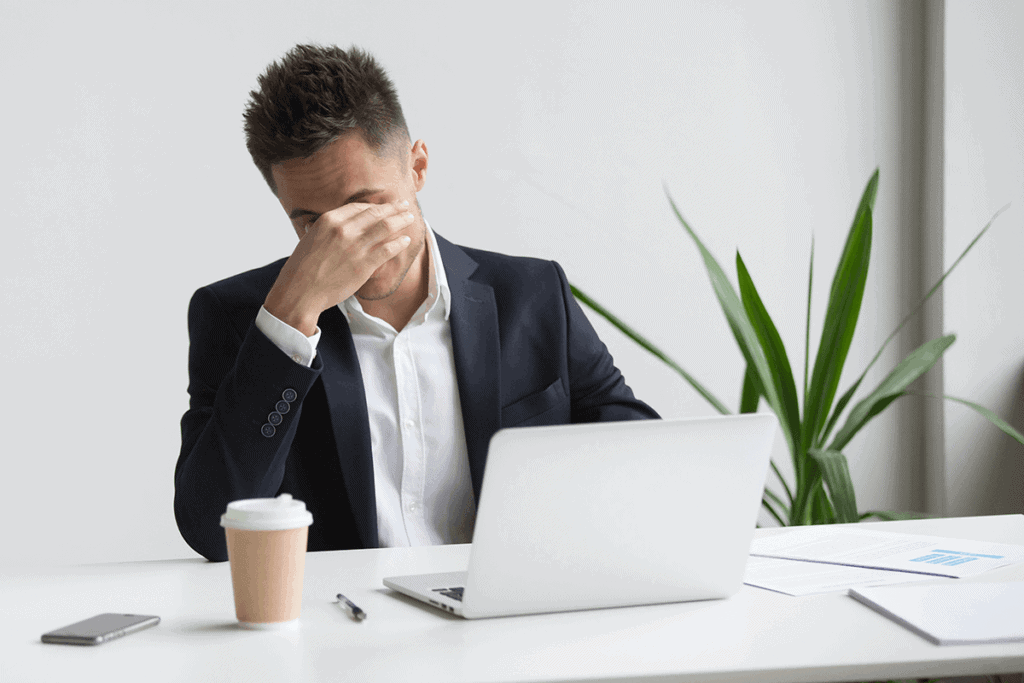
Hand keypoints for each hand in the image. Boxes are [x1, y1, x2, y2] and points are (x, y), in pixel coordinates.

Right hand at [263, 201, 414, 335]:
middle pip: (376, 213)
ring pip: (386, 227)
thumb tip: (338, 225)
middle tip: (403, 205)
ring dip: (401, 220)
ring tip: (410, 217)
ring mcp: (356, 246)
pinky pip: (388, 249)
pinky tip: (405, 240)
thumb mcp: (311, 239)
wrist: (300, 291)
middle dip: (393, 208)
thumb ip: (327, 229)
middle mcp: (344, 229)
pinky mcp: (365, 264)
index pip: (358, 207)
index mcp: (329, 220)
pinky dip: (399, 243)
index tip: (383, 207)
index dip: (374, 206)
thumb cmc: (302, 268)